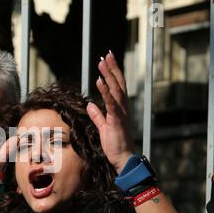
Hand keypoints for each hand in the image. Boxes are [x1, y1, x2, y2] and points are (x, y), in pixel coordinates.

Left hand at [87, 51, 134, 173]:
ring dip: (108, 75)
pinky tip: (99, 82)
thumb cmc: (115, 144)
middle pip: (119, 84)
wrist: (123, 158)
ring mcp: (121, 113)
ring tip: (102, 63)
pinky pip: (110, 103)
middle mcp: (123, 108)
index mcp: (120, 108)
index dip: (112, 73)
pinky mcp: (116, 120)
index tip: (107, 61)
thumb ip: (97, 116)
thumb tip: (90, 105)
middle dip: (112, 68)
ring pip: (116, 90)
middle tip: (106, 55)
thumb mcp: (103, 127)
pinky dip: (105, 92)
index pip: (117, 87)